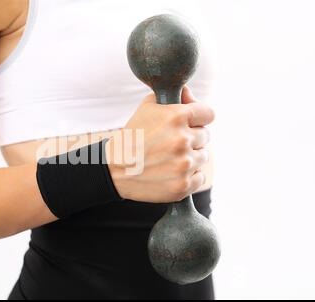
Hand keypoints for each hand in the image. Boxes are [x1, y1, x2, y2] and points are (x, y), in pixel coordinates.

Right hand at [106, 87, 214, 202]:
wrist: (114, 170)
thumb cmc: (132, 137)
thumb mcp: (147, 108)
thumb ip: (173, 96)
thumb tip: (191, 94)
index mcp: (176, 116)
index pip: (208, 114)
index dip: (199, 118)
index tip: (191, 123)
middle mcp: (183, 140)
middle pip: (204, 136)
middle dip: (191, 138)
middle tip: (171, 144)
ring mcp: (184, 165)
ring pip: (202, 157)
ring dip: (190, 157)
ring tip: (169, 159)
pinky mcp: (183, 185)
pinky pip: (199, 177)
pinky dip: (188, 176)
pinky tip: (171, 172)